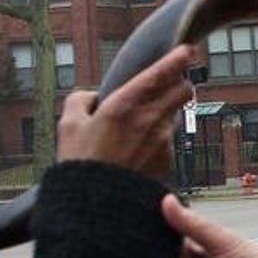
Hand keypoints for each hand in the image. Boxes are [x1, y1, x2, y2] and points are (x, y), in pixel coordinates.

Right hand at [57, 44, 198, 174]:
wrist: (97, 207)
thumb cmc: (80, 164)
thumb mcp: (68, 125)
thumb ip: (81, 100)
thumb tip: (94, 97)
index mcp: (125, 104)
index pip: (161, 73)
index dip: (178, 58)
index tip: (188, 50)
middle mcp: (150, 119)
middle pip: (183, 90)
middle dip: (179, 84)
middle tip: (168, 85)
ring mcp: (162, 141)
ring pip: (174, 116)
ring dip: (163, 115)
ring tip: (137, 130)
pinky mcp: (167, 160)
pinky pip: (168, 141)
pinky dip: (157, 140)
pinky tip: (137, 152)